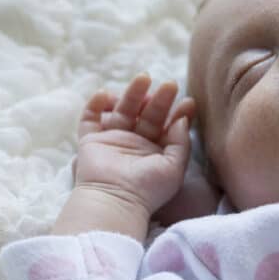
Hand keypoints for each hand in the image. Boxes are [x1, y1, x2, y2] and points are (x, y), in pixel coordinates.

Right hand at [74, 74, 194, 216]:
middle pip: (146, 114)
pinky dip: (94, 105)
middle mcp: (135, 144)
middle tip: (169, 85)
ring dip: (132, 94)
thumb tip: (182, 118)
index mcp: (156, 151)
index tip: (188, 102)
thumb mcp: (174, 166)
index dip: (177, 113)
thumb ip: (180, 141)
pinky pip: (90, 120)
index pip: (167, 125)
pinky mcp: (91, 142)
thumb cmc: (148, 188)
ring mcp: (113, 141)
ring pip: (122, 111)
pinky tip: (104, 93)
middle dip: (158, 99)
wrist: (115, 200)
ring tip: (143, 78)